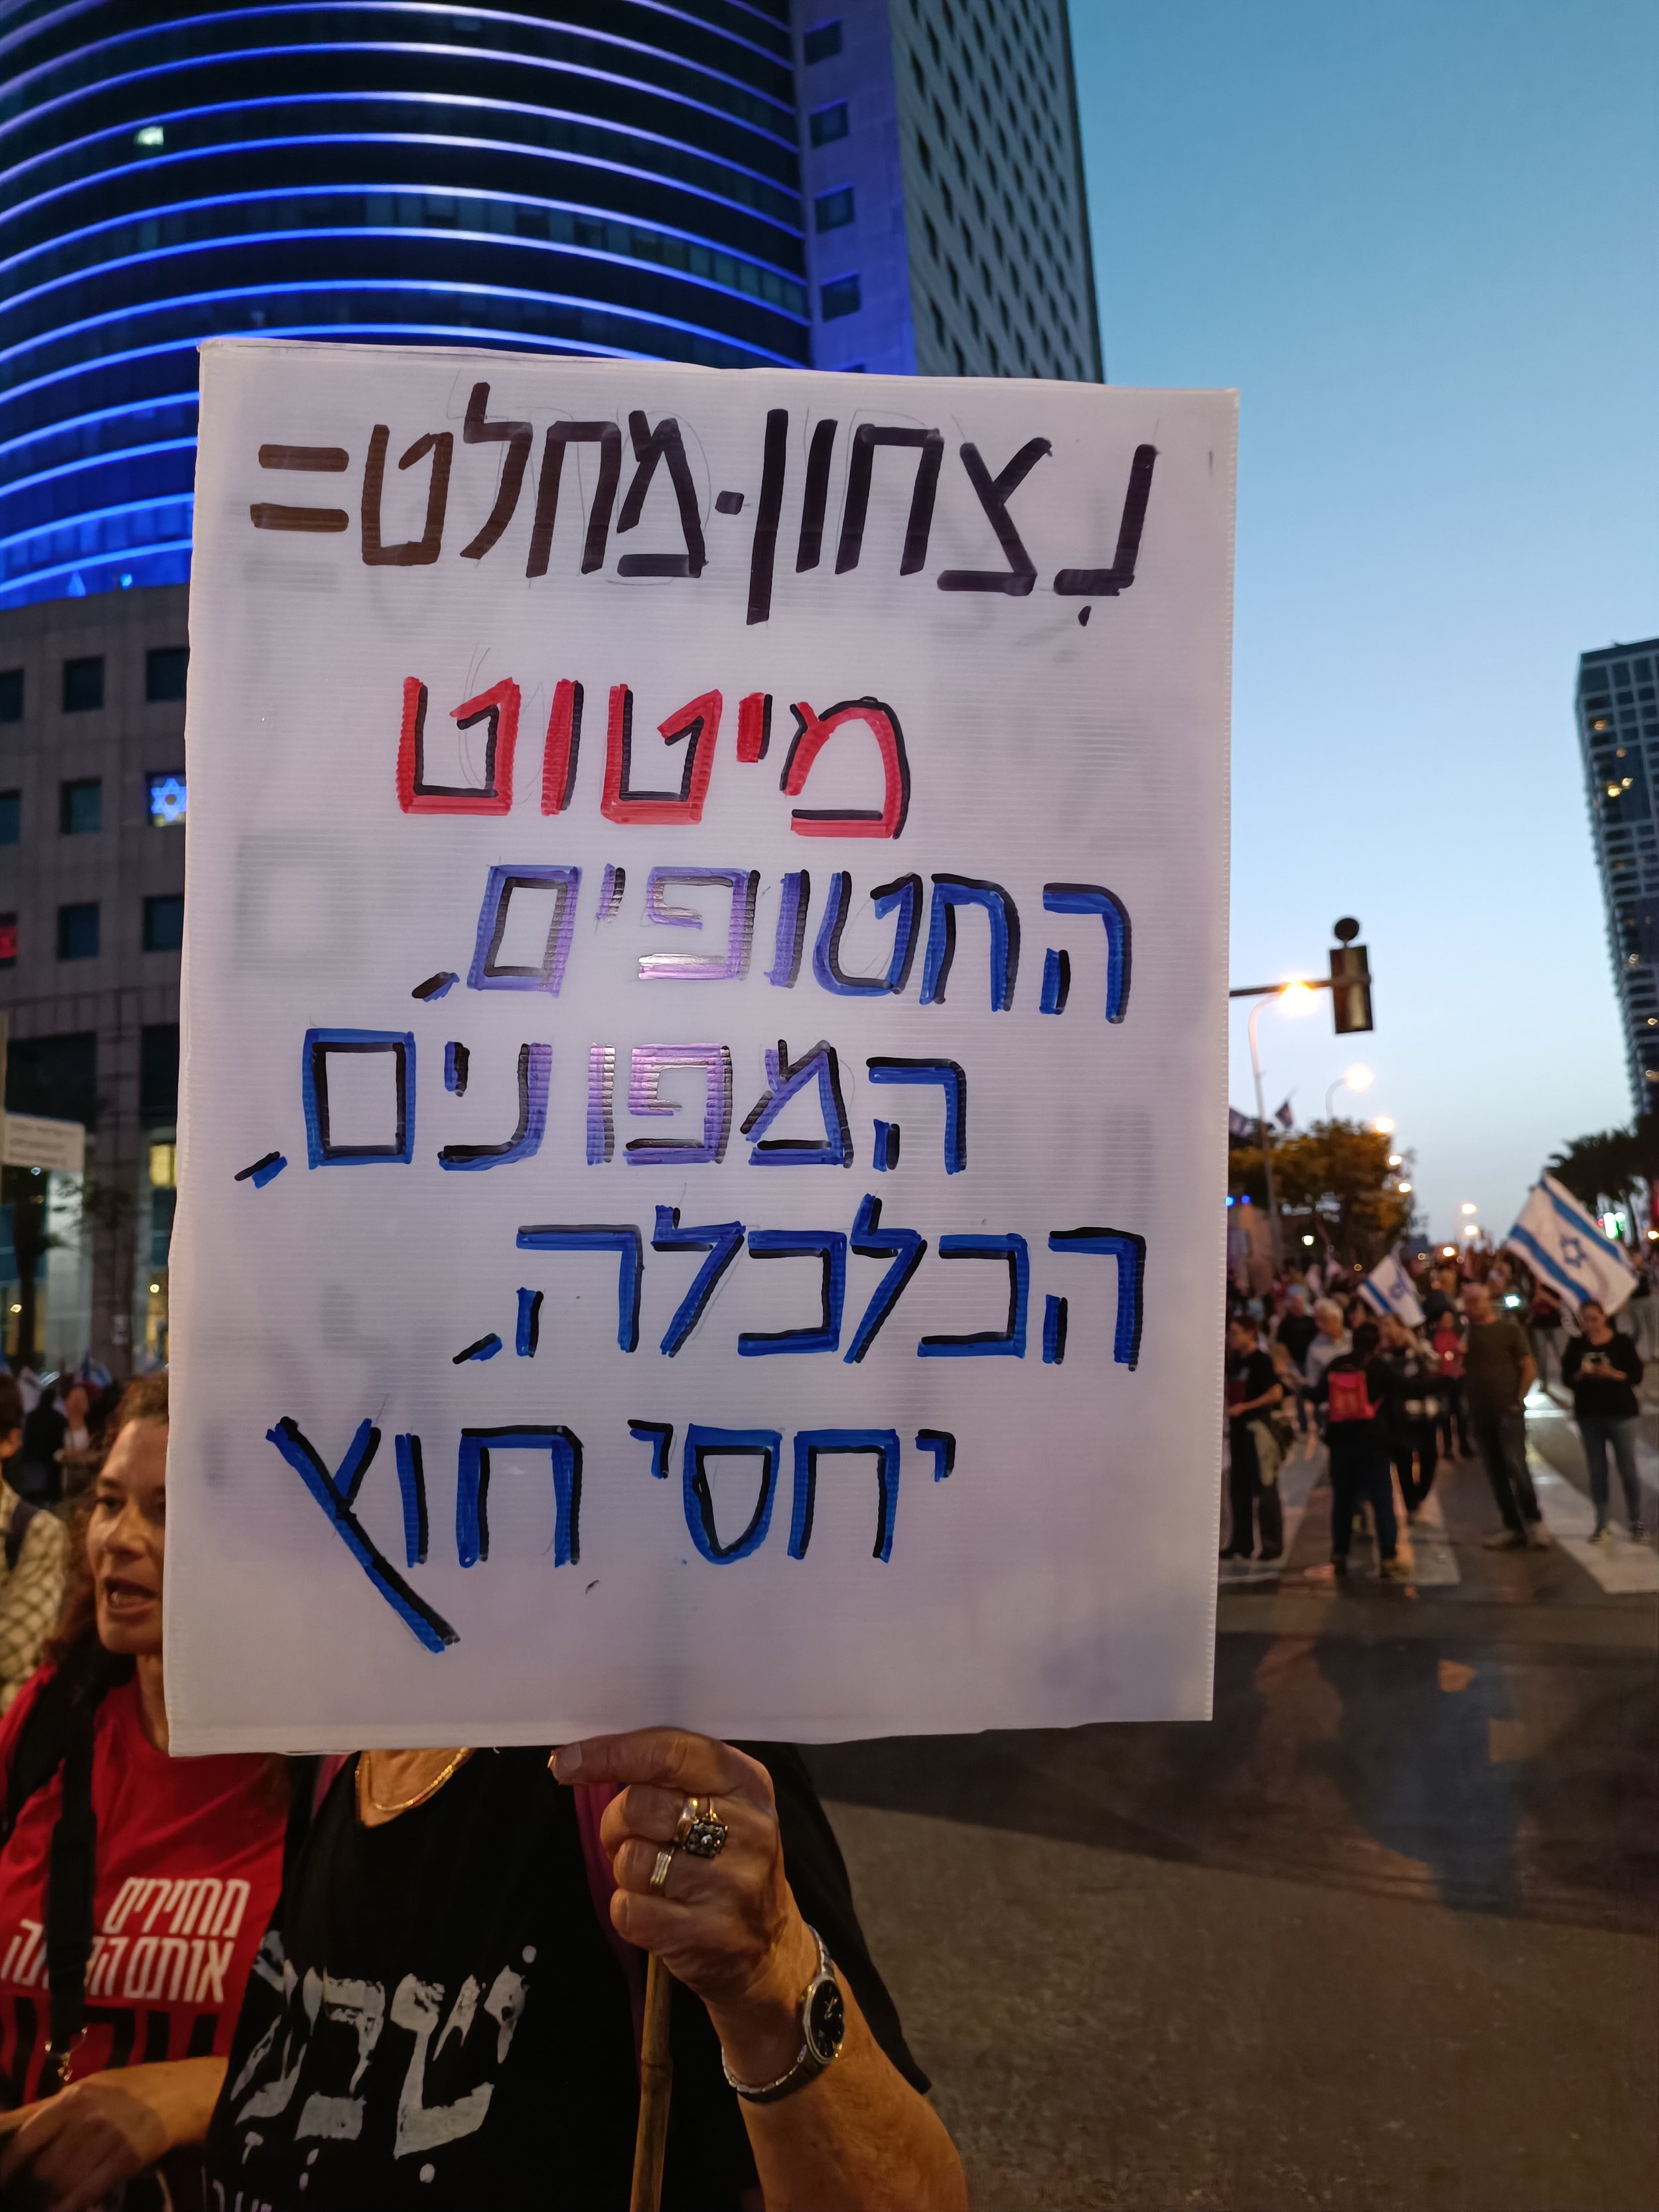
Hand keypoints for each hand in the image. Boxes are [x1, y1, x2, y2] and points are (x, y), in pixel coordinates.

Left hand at [0, 2076, 166, 2211]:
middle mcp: (87, 2115)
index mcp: (73, 2097)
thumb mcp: (91, 2087)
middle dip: (31, 2189)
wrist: (185, 2090)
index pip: (26, 2136)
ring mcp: (108, 2136)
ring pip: (63, 2182)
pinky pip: (89, 2190)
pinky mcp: (128, 2156)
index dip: (7, 2166)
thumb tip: (7, 2126)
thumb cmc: (134, 2088)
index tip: (0, 2182)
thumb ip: (53, 2108)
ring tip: (45, 2206)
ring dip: (50, 2201)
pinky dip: (72, 2205)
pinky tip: (64, 2210)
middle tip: (26, 2199)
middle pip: (43, 2166)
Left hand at [552, 1729, 818, 2081]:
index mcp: (748, 1782)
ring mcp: (731, 1885)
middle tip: (627, 1835)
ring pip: (632, 1860)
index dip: (612, 1753)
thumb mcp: (722, 1802)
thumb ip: (671, 1775)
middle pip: (641, 1806)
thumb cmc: (726, 1859)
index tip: (565, 1762)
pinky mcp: (707, 1935)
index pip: (672, 1752)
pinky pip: (629, 1910)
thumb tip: (586, 1757)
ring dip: (625, 1868)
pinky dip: (627, 1908)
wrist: (768, 1948)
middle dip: (616, 1821)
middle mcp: (747, 1829)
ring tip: (652, 1875)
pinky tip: (656, 1910)